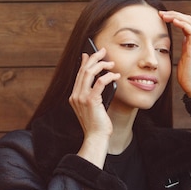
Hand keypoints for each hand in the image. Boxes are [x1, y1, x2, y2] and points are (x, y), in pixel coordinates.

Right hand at [69, 48, 119, 166]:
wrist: (96, 137)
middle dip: (94, 58)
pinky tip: (116, 76)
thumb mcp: (94, 107)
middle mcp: (75, 95)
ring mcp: (82, 98)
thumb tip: (101, 80)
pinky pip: (100, 82)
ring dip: (101, 65)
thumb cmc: (98, 124)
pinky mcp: (91, 101)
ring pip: (89, 73)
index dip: (85, 62)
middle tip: (103, 51)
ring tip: (111, 63)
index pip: (79, 74)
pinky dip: (108, 76)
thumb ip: (94, 94)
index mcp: (74, 96)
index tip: (89, 54)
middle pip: (83, 70)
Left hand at [159, 10, 190, 97]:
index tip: (161, 17)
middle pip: (188, 19)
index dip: (174, 18)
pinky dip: (181, 23)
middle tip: (160, 14)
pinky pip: (190, 30)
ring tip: (164, 16)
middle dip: (174, 14)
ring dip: (176, 16)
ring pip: (189, 21)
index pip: (185, 23)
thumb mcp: (181, 59)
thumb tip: (171, 47)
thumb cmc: (186, 77)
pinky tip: (172, 21)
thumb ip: (179, 51)